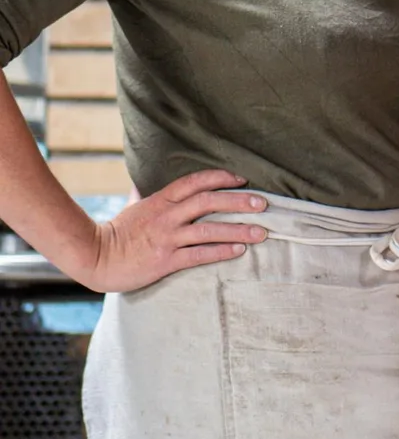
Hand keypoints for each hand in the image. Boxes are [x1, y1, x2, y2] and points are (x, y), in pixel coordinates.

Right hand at [78, 170, 266, 292]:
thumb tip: (142, 183)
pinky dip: (221, 251)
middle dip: (239, 201)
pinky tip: (239, 251)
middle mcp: (166, 216)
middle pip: (208, 201)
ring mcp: (166, 238)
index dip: (220, 177)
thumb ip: (143, 195)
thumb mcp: (133, 208)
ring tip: (262, 232)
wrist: (94, 258)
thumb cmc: (116, 234)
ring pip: (208, 229)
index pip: (194, 182)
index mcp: (160, 200)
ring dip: (239, 229)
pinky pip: (198, 254)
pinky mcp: (164, 260)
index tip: (242, 179)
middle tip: (264, 203)